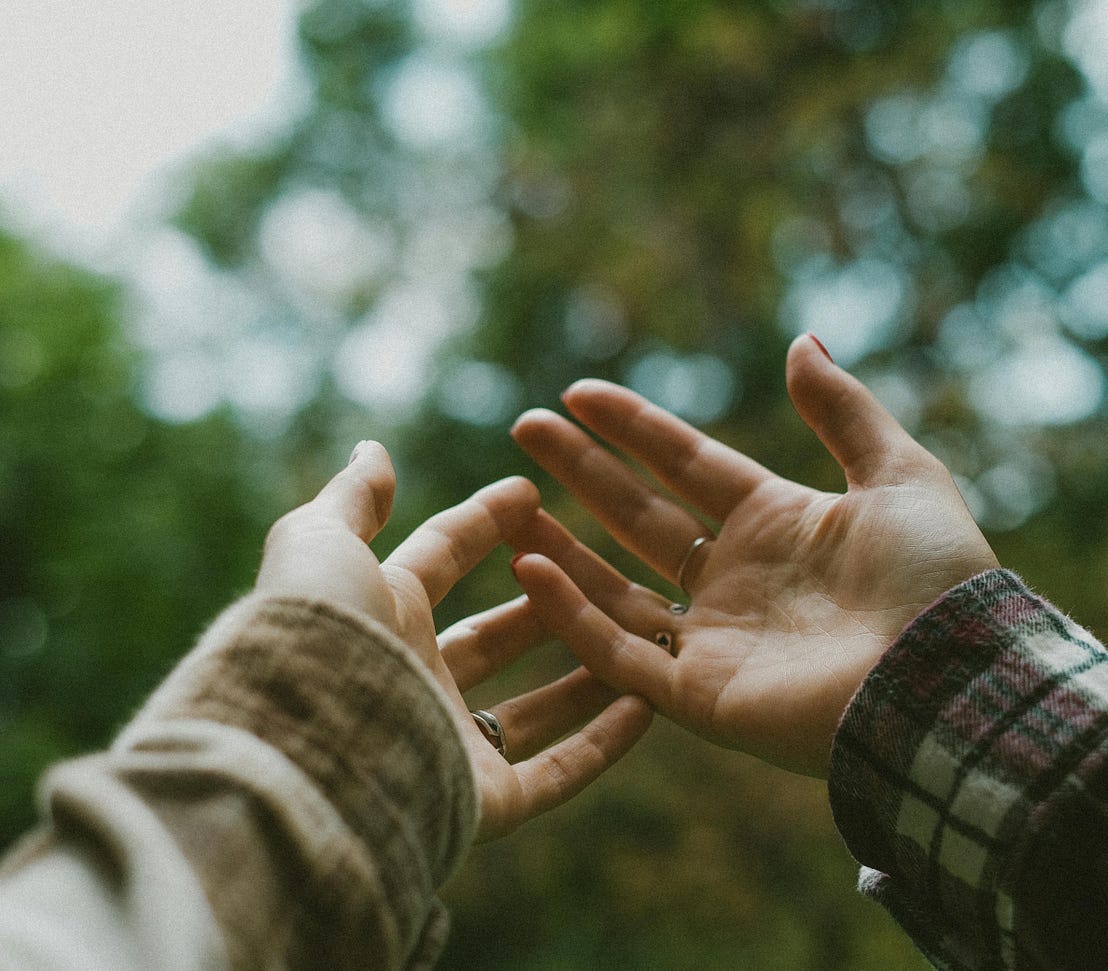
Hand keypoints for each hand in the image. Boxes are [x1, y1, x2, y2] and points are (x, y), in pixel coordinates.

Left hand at [255, 441, 651, 839]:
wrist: (299, 754)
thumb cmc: (311, 636)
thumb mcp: (322, 544)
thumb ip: (350, 498)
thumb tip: (371, 448)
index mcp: (377, 615)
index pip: (440, 558)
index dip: (484, 521)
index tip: (532, 490)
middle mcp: (413, 679)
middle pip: (492, 636)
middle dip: (542, 600)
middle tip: (596, 567)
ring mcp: (449, 743)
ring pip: (535, 707)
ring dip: (588, 671)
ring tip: (641, 636)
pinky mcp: (482, 802)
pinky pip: (558, 771)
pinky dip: (605, 743)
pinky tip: (648, 704)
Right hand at [506, 335, 996, 776]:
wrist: (945, 677)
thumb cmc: (933, 577)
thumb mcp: (898, 472)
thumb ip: (843, 410)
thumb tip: (803, 341)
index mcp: (779, 524)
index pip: (687, 465)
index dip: (634, 429)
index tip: (577, 393)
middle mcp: (738, 580)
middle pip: (640, 517)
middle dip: (582, 473)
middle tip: (525, 429)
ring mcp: (714, 640)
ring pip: (615, 589)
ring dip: (562, 547)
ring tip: (509, 508)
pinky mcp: (699, 696)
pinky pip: (619, 652)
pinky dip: (572, 614)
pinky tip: (530, 566)